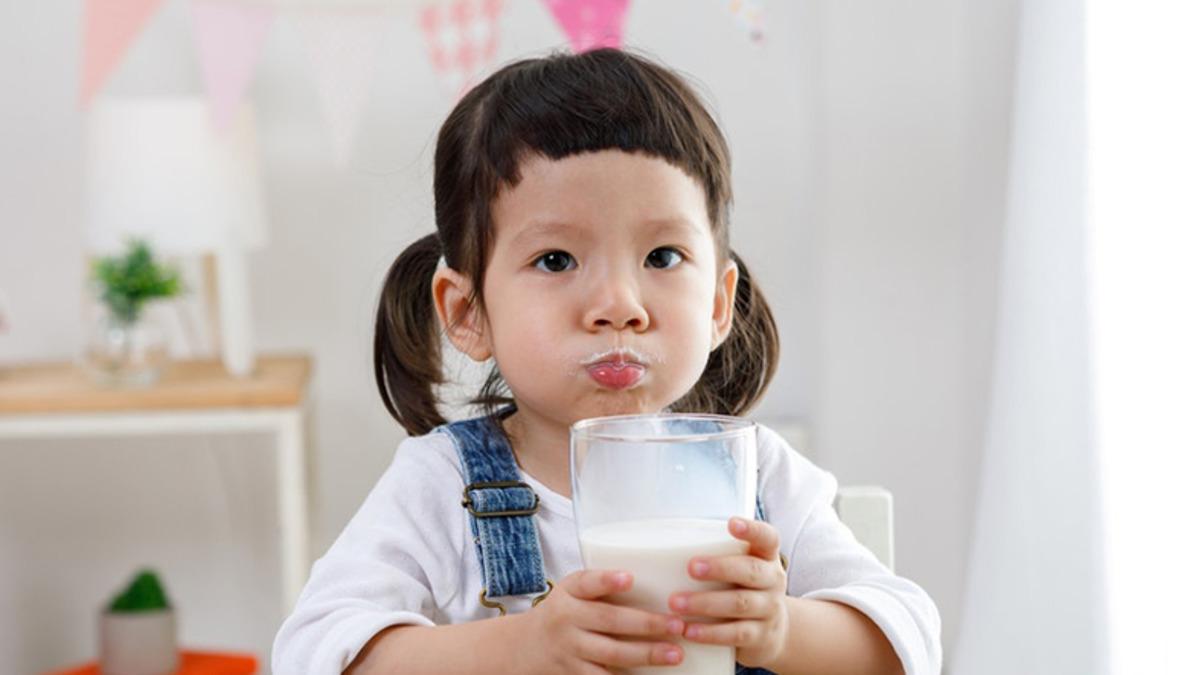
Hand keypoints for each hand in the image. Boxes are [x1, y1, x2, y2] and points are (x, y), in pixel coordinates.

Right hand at [518, 568, 686, 673]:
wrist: (522, 648)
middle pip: (609, 621)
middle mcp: (566, 620)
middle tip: (677, 625)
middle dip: (646, 623)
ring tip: (675, 654)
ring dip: (646, 654)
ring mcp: (569, 650)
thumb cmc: (563, 613)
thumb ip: (601, 586)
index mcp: (568, 593)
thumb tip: (660, 581)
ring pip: (611, 654)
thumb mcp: (571, 592)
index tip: (629, 578)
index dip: (607, 580)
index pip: (586, 583)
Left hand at [668, 517, 789, 668]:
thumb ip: (717, 554)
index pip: (767, 537)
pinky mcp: (761, 636)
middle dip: (720, 568)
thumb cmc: (743, 589)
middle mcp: (772, 581)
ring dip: (706, 603)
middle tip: (690, 567)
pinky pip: (736, 634)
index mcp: (766, 557)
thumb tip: (661, 539)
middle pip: (750, 570)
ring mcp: (769, 609)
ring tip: (676, 603)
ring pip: (740, 603)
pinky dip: (711, 633)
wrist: (773, 632)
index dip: (752, 530)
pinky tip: (689, 631)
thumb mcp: (741, 568)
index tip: (732, 523)